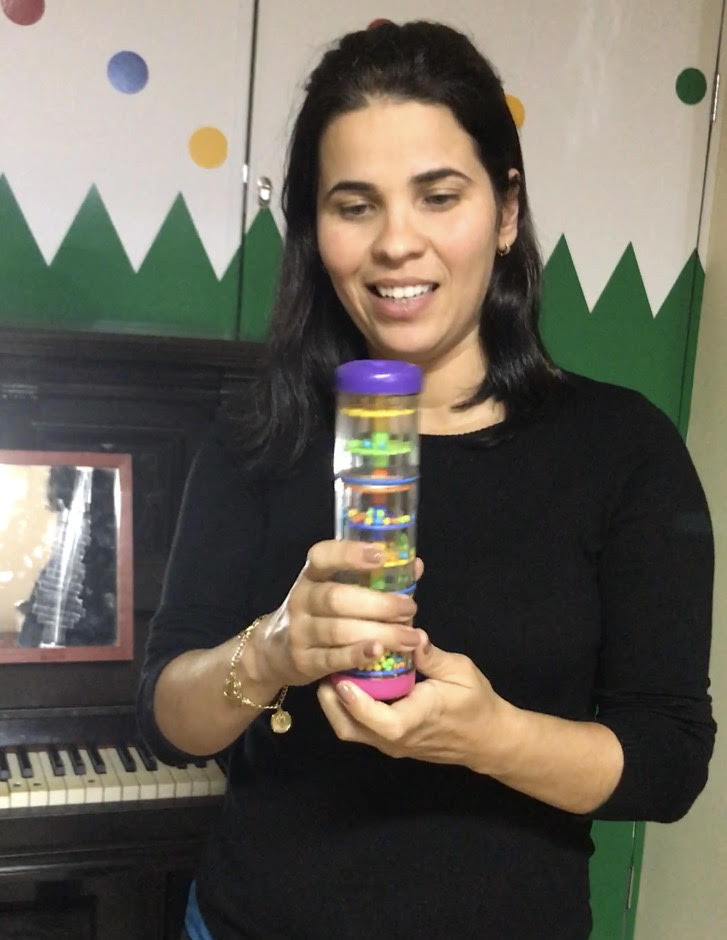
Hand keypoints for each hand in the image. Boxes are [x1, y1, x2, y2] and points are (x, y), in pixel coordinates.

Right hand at [248, 540, 424, 689]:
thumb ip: (372, 580)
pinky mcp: (302, 661)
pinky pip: (331, 658)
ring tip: (409, 637)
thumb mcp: (334, 590)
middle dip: (379, 604)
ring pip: (338, 630)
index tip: (380, 555)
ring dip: (378, 632)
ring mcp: (299, 631)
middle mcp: (301, 599)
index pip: (322, 557)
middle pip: (337, 598)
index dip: (349, 553)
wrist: (274, 652)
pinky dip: (356, 655)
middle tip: (410, 608)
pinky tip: (380, 652)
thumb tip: (413, 566)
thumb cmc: (317, 614)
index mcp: (311, 576)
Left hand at [317, 640, 511, 771]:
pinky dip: (346, 708)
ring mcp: (392, 744)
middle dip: (331, 701)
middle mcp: (399, 738)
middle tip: (325, 667)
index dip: (359, 703)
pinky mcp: (389, 741)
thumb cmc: (476, 703)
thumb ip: (434, 656)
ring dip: (334, 704)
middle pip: (352, 729)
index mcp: (418, 719)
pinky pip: (359, 729)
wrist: (487, 739)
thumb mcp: (461, 672)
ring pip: (351, 731)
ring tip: (330, 671)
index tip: (341, 678)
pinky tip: (347, 681)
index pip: (384, 722)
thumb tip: (413, 634)